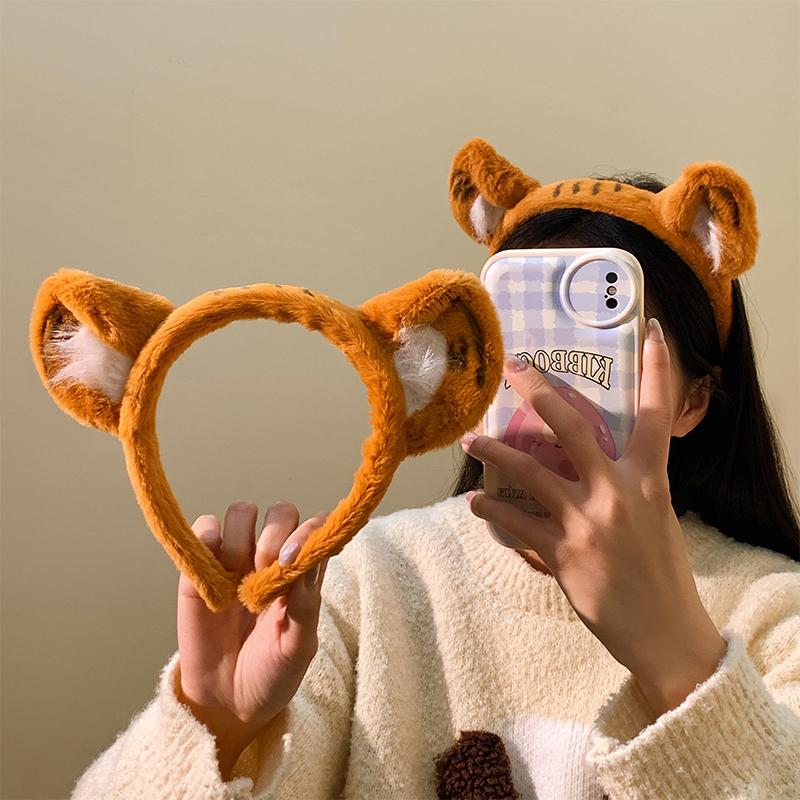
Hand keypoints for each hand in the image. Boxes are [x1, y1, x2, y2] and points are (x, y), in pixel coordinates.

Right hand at [177, 500, 329, 778]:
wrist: (226, 702)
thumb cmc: (273, 673)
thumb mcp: (297, 647)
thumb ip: (304, 603)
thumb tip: (304, 558)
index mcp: (304, 571)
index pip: (314, 526)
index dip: (307, 532)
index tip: (291, 559)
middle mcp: (272, 557)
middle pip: (280, 511)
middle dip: (274, 535)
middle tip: (264, 571)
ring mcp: (236, 558)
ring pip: (241, 511)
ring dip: (241, 538)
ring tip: (237, 579)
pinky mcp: (200, 566)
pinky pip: (203, 527)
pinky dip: (206, 539)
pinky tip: (210, 575)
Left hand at [460, 320, 726, 715]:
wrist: (665, 632)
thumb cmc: (661, 573)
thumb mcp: (656, 517)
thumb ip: (627, 484)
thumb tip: (593, 462)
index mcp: (650, 480)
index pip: (656, 414)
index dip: (657, 370)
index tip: (652, 330)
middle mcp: (618, 493)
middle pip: (572, 428)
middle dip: (540, 392)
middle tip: (514, 368)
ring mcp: (588, 523)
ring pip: (530, 471)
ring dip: (495, 451)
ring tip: (470, 439)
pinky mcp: (563, 554)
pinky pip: (516, 523)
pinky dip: (491, 511)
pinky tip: (475, 503)